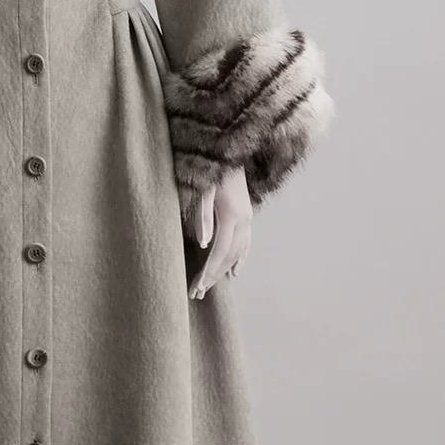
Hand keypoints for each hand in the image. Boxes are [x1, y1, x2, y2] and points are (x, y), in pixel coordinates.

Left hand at [186, 164, 252, 298]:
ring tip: (209, 286)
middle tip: (197, 292)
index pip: (219, 252)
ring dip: (223, 271)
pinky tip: (235, 272)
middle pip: (228, 257)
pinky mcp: (247, 215)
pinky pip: (246, 243)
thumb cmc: (212, 169)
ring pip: (238, 253)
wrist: (230, 151)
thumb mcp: (204, 190)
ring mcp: (247, 219)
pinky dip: (240, 259)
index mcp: (231, 216)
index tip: (197, 287)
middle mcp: (244, 220)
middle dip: (213, 276)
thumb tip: (203, 244)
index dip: (208, 272)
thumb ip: (203, 217)